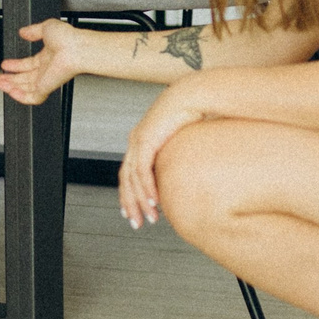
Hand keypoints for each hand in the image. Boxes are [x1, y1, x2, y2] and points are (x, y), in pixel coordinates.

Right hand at [0, 19, 83, 105]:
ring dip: (12, 87)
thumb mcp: (47, 27)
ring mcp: (47, 79)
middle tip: (0, 78)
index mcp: (48, 57)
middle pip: (25, 78)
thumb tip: (23, 31)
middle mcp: (47, 70)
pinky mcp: (47, 88)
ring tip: (1, 84)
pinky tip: (11, 92)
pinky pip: (32, 97)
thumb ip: (33, 30)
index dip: (16, 65)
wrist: (77, 49)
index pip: (29, 64)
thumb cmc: (69, 38)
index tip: (6, 64)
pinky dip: (20, 97)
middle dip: (11, 79)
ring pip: (26, 89)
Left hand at [119, 81, 202, 228]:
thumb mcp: (181, 141)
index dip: (129, 194)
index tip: (132, 210)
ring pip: (132, 179)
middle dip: (130, 204)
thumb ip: (176, 157)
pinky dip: (147, 188)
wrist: (193, 95)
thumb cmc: (191, 114)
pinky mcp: (147, 140)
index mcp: (141, 140)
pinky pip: (143, 170)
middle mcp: (135, 141)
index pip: (128, 173)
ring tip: (149, 217)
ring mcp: (138, 140)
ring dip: (140, 201)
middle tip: (136, 222)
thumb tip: (185, 172)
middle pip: (125, 180)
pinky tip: (153, 201)